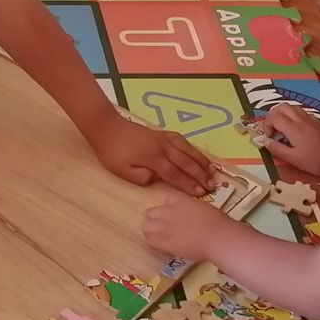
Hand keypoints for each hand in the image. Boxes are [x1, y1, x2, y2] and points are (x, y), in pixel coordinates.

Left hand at [90, 115, 216, 196]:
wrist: (106, 127)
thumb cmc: (112, 152)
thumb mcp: (123, 171)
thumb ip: (143, 178)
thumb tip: (159, 178)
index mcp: (154, 158)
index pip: (175, 174)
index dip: (189, 184)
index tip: (201, 193)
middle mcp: (163, 147)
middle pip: (186, 162)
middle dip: (201, 175)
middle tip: (213, 185)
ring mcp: (164, 138)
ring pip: (188, 150)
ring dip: (201, 161)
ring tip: (212, 171)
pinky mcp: (162, 133)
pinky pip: (183, 142)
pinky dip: (193, 149)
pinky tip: (198, 155)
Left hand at [142, 191, 230, 261]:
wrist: (216, 236)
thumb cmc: (217, 221)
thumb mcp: (203, 207)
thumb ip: (192, 209)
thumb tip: (191, 216)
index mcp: (178, 199)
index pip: (166, 200)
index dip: (169, 208)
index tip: (175, 216)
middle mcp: (166, 209)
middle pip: (151, 212)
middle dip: (156, 219)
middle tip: (166, 228)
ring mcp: (162, 225)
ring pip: (146, 226)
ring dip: (152, 231)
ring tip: (162, 239)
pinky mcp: (161, 241)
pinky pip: (150, 241)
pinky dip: (154, 244)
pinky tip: (163, 247)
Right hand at [252, 104, 319, 176]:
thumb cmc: (316, 160)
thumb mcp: (293, 159)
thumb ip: (277, 149)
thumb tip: (264, 141)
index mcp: (292, 127)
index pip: (273, 117)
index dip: (266, 126)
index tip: (269, 139)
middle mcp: (299, 118)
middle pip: (280, 107)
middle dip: (272, 116)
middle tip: (272, 130)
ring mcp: (308, 118)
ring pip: (290, 107)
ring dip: (281, 114)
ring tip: (280, 128)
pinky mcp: (314, 121)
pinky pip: (298, 112)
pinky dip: (291, 116)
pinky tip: (292, 128)